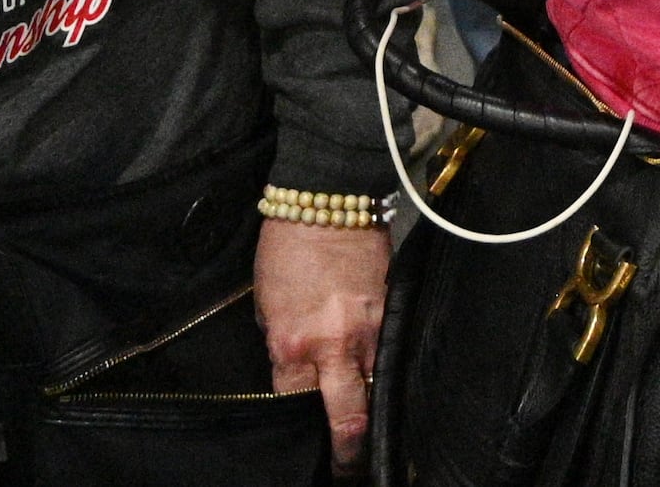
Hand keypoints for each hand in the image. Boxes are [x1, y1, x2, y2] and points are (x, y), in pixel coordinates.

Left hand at [257, 219, 389, 470]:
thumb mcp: (266, 304)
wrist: (327, 199)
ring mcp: (369, 330)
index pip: (295, 405)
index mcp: (293, 345)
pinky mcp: (392, 311)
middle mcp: (333, 345)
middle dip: (350, 450)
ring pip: (379, 388)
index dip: (300, 431)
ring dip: (376, 415)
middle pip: (348, 416)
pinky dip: (391, 370)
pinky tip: (391, 384)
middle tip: (349, 470)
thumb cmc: (287, 248)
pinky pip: (393, 352)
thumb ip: (282, 344)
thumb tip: (293, 372)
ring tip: (375, 438)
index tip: (306, 449)